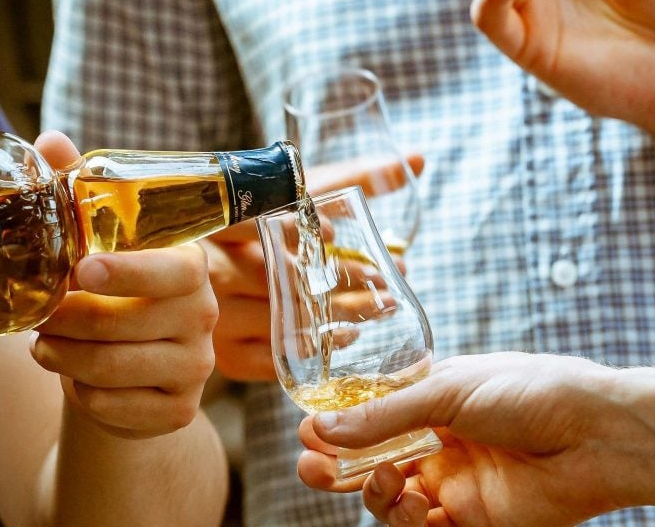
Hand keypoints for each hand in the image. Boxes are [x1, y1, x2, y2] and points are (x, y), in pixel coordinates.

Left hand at [29, 131, 217, 438]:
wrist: (131, 366)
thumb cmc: (112, 292)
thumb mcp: (98, 241)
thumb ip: (79, 189)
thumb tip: (50, 140)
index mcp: (190, 266)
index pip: (173, 271)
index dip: (128, 271)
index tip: (82, 270)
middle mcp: (203, 315)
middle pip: (129, 324)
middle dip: (69, 321)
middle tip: (38, 315)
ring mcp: (197, 366)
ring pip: (116, 368)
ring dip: (65, 357)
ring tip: (40, 345)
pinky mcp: (179, 410)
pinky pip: (118, 407)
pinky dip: (83, 394)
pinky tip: (72, 377)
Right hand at [201, 153, 424, 381]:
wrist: (208, 277)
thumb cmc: (266, 226)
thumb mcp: (296, 198)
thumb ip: (352, 178)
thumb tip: (421, 159)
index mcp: (218, 227)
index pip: (248, 224)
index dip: (289, 228)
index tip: (330, 231)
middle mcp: (212, 273)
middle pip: (277, 277)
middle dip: (337, 276)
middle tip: (381, 275)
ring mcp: (218, 318)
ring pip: (283, 319)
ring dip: (338, 313)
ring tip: (379, 305)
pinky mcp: (229, 356)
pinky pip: (274, 359)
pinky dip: (316, 348)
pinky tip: (346, 335)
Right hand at [296, 352, 654, 525]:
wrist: (595, 434)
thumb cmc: (530, 391)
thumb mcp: (447, 390)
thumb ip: (383, 415)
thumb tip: (319, 428)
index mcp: (428, 404)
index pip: (366, 420)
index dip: (334, 429)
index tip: (307, 432)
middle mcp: (435, 445)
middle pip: (368, 464)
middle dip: (334, 469)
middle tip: (312, 469)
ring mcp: (452, 484)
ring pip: (389, 501)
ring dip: (373, 494)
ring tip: (383, 480)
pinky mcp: (472, 520)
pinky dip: (408, 521)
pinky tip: (415, 503)